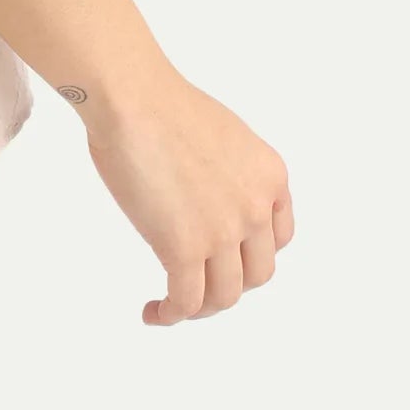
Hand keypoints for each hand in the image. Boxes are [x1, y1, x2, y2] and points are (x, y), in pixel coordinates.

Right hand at [81, 71, 293, 324]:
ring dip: (200, 306)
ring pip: (224, 295)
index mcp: (270, 176)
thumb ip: (227, 172)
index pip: (279, 238)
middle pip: (256, 274)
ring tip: (173, 304)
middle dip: (228, 283)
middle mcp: (256, 208)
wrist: (131, 96)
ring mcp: (223, 232)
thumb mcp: (222, 135)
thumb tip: (204, 198)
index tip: (227, 258)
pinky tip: (154, 312)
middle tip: (198, 281)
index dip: (253, 254)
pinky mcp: (184, 247)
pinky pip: (186, 299)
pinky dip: (172, 314)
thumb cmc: (158, 103)